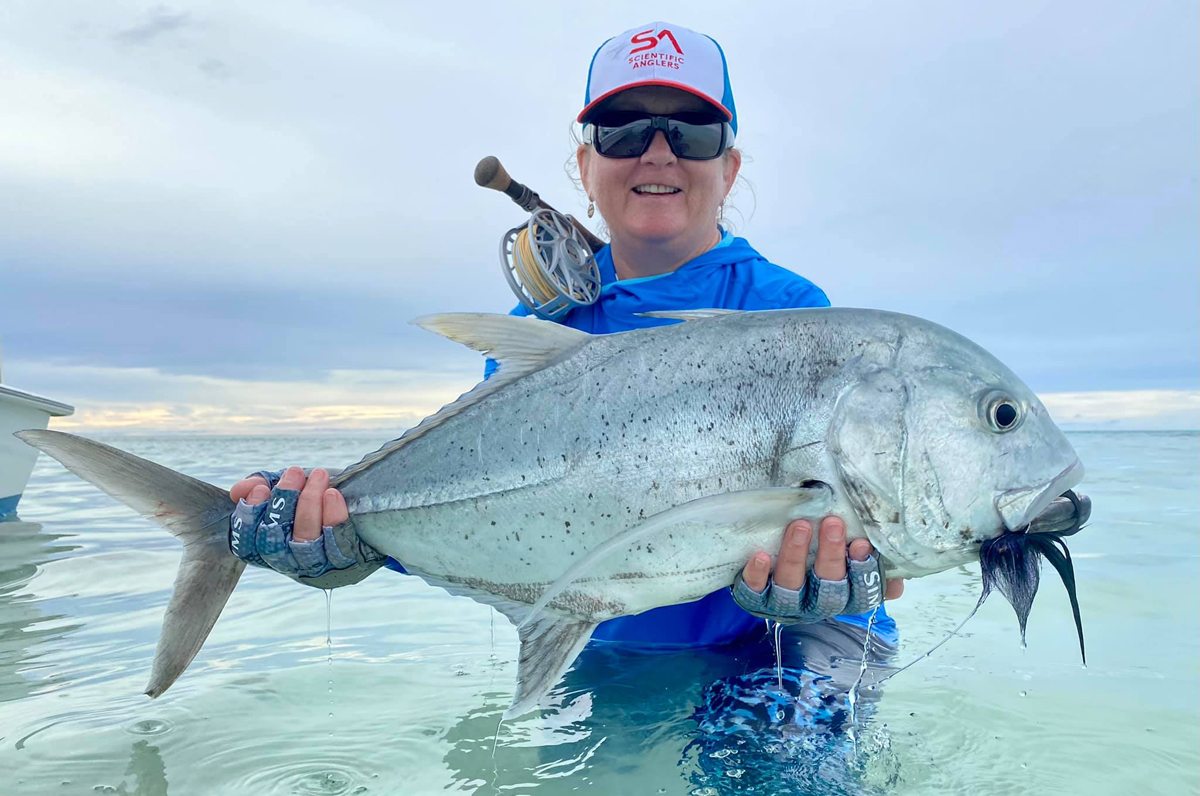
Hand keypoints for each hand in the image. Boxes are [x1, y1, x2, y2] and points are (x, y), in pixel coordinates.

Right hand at [228, 466, 381, 584]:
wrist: (366, 511)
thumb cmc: (318, 498)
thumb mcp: (289, 489)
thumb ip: (262, 486)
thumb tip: (238, 491)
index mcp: (269, 549)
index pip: (246, 545)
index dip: (248, 518)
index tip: (260, 488)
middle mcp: (289, 563)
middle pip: (273, 543)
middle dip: (282, 503)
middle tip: (294, 472)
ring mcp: (318, 566)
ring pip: (305, 541)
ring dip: (308, 504)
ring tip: (318, 475)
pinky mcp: (347, 563)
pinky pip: (337, 543)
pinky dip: (333, 516)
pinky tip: (332, 494)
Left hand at [732, 516, 903, 623]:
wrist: (771, 558)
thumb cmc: (820, 553)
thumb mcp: (850, 558)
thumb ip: (874, 567)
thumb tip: (897, 583)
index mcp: (843, 596)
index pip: (860, 592)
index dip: (862, 570)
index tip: (862, 543)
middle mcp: (815, 604)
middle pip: (827, 588)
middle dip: (831, 556)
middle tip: (833, 523)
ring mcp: (784, 602)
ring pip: (791, 586)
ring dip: (796, 555)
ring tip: (800, 526)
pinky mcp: (756, 596)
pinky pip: (754, 591)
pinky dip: (757, 575)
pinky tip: (760, 556)